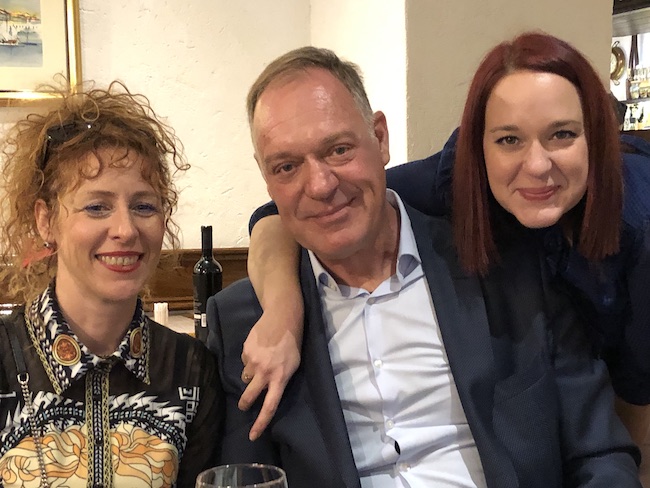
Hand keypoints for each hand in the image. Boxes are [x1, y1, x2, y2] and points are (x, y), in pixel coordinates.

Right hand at [240, 306, 302, 440]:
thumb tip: (268, 389)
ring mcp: (253, 361)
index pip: (270, 406)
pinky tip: (258, 349)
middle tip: (244, 405)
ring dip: (250, 375)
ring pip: (245, 377)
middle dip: (244, 403)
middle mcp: (265, 372)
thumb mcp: (294, 364)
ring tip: (260, 362)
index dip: (261, 423)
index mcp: (280, 378)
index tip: (253, 435)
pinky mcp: (245, 351)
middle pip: (249, 396)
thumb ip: (281, 379)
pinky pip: (244, 361)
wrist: (282, 317)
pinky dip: (250, 359)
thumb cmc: (293, 343)